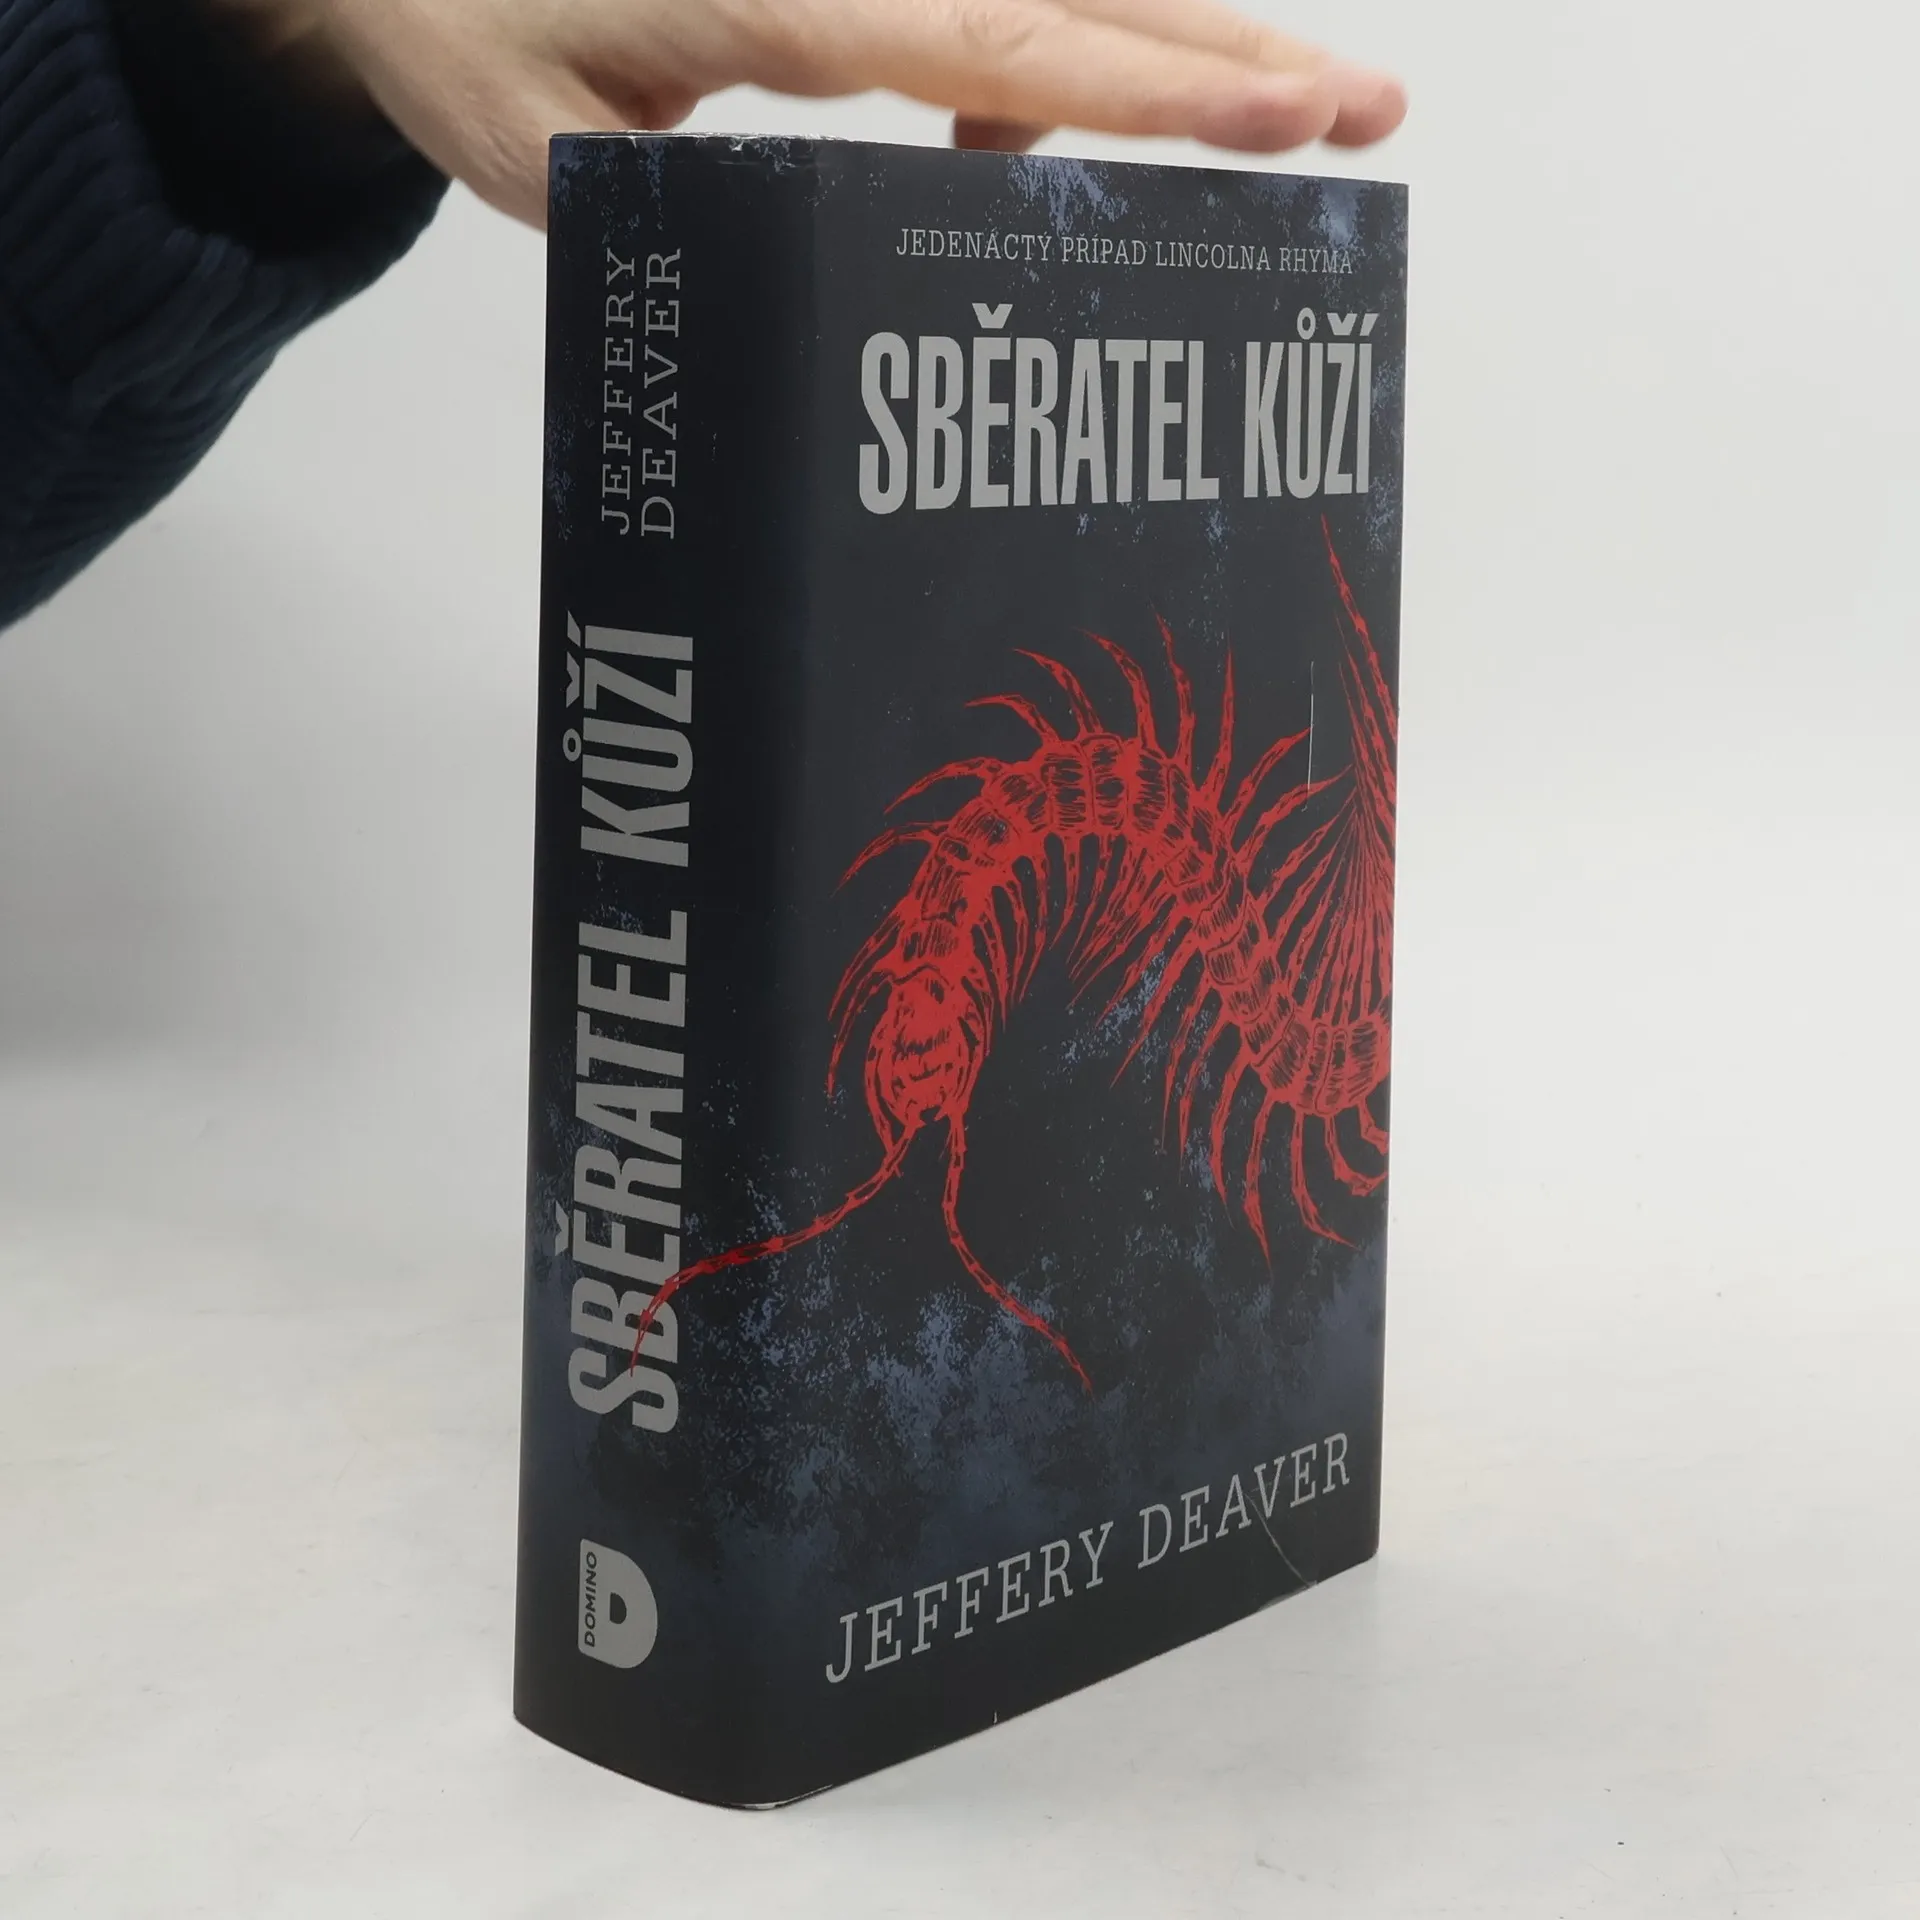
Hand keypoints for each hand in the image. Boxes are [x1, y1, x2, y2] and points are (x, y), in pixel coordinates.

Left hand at [224, 0, 1404, 227]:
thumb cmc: (457, 26)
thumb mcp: (542, 154)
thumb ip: (686, 206)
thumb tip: (829, 262)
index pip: (1012, 49)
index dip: (1158, 94)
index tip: (1288, 120)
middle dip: (1231, 59)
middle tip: (1366, 111)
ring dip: (1172, 54)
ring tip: (1279, 124)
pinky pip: (986, 14)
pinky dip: (1047, 70)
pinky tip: (1026, 155)